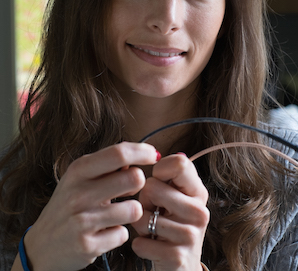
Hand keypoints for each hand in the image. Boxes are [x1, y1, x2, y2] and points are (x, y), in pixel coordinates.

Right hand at [22, 142, 158, 270]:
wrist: (41, 246)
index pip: (119, 153)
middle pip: (134, 178)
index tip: (154, 154)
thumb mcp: (80, 178)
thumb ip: (107, 165)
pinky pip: (123, 234)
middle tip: (128, 189)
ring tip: (115, 214)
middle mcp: (79, 192)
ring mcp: (83, 220)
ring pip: (135, 209)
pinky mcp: (87, 245)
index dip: (142, 152)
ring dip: (131, 212)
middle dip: (139, 183)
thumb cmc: (68, 205)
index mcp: (78, 170)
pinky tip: (104, 232)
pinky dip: (119, 233)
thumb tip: (141, 154)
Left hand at [132, 153, 209, 270]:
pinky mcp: (177, 257)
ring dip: (141, 224)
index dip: (159, 170)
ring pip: (142, 217)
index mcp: (198, 191)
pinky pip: (140, 243)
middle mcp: (199, 211)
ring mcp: (190, 235)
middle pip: (152, 187)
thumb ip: (168, 176)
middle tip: (154, 210)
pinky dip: (140, 245)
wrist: (182, 265)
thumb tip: (156, 154)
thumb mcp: (176, 197)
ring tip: (153, 228)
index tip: (159, 181)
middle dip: (145, 200)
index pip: (178, 163)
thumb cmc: (173, 223)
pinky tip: (151, 245)